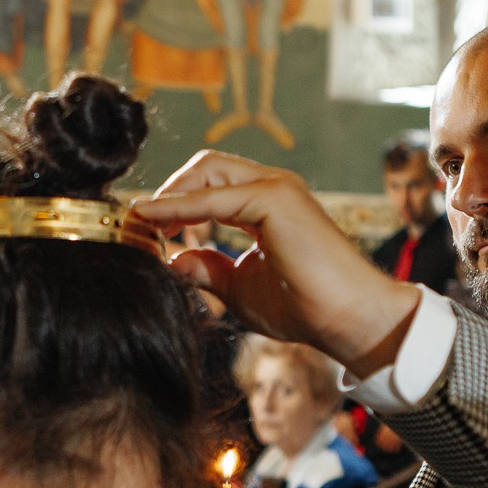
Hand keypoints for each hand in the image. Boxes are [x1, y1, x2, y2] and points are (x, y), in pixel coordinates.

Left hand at [133, 151, 419, 370]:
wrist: (346, 321)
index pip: (209, 184)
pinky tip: (152, 220)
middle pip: (205, 166)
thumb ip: (208, 268)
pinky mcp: (275, 199)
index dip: (172, 203)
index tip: (143, 231)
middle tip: (141, 226)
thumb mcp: (240, 287)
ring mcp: (276, 187)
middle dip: (167, 190)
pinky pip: (213, 197)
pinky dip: (178, 207)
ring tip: (145, 225)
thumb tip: (173, 259)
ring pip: (207, 168)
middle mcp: (272, 186)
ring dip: (169, 194)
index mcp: (266, 204)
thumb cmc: (304, 308)